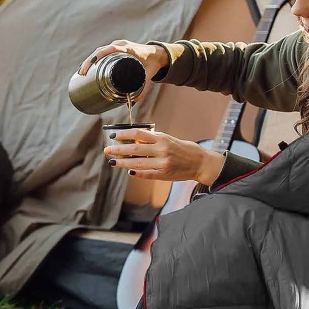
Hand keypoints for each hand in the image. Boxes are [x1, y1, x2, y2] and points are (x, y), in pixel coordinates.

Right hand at [78, 39, 168, 101]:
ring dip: (89, 60)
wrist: (157, 53)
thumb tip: (136, 102)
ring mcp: (117, 46)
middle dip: (89, 61)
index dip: (98, 56)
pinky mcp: (115, 49)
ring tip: (81, 72)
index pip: (109, 50)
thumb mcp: (149, 75)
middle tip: (82, 73)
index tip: (90, 64)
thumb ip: (145, 88)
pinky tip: (86, 66)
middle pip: (100, 51)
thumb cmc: (153, 63)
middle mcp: (120, 45)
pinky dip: (93, 58)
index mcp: (128, 48)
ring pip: (99, 51)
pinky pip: (102, 52)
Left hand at [105, 128, 225, 183]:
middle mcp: (162, 150)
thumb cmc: (185, 149)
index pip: (138, 134)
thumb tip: (135, 141)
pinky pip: (147, 174)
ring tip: (113, 162)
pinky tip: (129, 172)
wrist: (201, 163)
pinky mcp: (164, 174)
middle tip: (107, 150)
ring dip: (123, 163)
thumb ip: (153, 140)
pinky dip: (137, 173)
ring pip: (138, 163)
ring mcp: (163, 163)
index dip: (124, 134)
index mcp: (162, 138)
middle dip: (119, 149)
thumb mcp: (169, 139)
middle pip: (135, 149)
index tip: (113, 135)